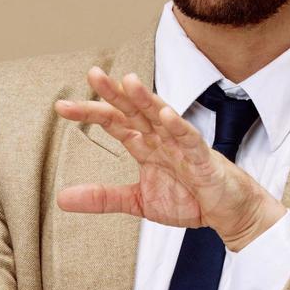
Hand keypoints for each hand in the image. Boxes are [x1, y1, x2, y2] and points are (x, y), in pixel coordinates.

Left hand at [54, 67, 285, 250]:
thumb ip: (103, 197)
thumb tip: (61, 198)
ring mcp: (183, 146)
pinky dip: (179, 127)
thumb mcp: (138, 201)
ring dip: (146, 99)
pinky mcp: (203, 159)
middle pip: (134, 111)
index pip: (115, 122)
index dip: (90, 113)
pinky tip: (167, 115)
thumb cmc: (190, 200)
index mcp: (146, 146)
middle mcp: (162, 139)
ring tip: (129, 82)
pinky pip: (190, 140)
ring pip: (162, 116)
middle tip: (93, 75)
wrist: (228, 214)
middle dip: (114, 94)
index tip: (62, 106)